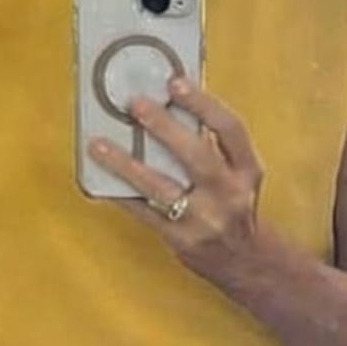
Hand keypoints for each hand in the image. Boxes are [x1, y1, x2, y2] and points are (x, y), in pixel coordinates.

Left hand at [88, 77, 262, 277]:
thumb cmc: (234, 206)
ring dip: (127, 164)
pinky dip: (121, 195)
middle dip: (165, 128)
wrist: (244, 262)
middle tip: (136, 105)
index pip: (230, 130)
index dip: (204, 104)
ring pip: (162, 188)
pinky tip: (101, 180)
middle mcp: (230, 195)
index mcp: (247, 170)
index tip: (175, 83)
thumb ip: (213, 145)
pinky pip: (145, 213)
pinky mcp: (181, 240)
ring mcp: (205, 220)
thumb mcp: (238, 174)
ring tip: (99, 145)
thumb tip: (168, 105)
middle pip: (197, 156)